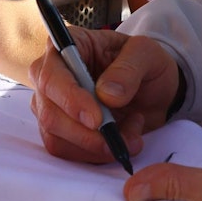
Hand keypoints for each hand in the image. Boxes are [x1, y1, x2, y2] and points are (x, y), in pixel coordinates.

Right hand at [30, 28, 180, 164]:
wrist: (153, 89)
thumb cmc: (144, 63)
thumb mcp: (147, 54)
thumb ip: (128, 69)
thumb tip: (106, 94)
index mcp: (68, 45)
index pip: (51, 75)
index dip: (69, 99)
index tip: (96, 119)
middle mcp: (51, 75)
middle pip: (49, 113)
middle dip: (85, 134)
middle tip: (119, 139)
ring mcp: (52, 105)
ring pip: (56, 138)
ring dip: (95, 147)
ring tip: (131, 135)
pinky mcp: (61, 131)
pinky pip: (68, 152)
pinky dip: (97, 155)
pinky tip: (122, 138)